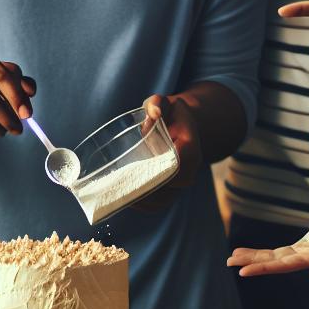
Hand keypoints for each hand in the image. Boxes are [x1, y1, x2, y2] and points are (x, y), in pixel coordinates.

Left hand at [130, 93, 200, 210]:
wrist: (179, 124)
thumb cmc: (167, 113)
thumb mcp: (162, 102)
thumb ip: (157, 104)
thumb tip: (153, 113)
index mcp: (190, 146)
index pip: (179, 163)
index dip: (160, 169)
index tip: (138, 169)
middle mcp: (189, 168)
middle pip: (170, 187)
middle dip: (146, 188)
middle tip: (120, 187)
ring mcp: (180, 182)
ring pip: (163, 200)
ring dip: (141, 200)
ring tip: (118, 195)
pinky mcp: (171, 190)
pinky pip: (158, 204)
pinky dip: (142, 205)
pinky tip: (124, 200)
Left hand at [226, 211, 308, 279]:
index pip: (282, 265)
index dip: (263, 267)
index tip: (243, 271)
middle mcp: (306, 258)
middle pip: (274, 262)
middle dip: (252, 262)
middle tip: (228, 263)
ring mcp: (305, 252)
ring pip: (275, 256)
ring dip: (254, 257)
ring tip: (232, 257)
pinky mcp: (306, 245)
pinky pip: (281, 250)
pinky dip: (265, 251)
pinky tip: (250, 251)